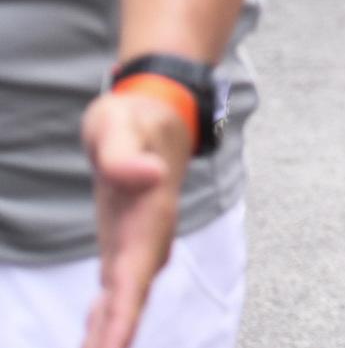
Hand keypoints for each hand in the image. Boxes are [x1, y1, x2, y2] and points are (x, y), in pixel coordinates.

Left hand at [80, 87, 193, 347]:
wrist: (159, 111)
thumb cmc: (135, 116)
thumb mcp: (119, 123)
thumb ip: (126, 153)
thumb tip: (150, 178)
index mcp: (150, 213)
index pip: (136, 273)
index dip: (125, 313)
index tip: (113, 346)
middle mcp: (148, 235)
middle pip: (133, 296)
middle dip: (118, 333)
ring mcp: (138, 241)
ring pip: (127, 298)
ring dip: (113, 331)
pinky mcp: (125, 242)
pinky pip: (118, 288)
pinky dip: (108, 316)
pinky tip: (94, 334)